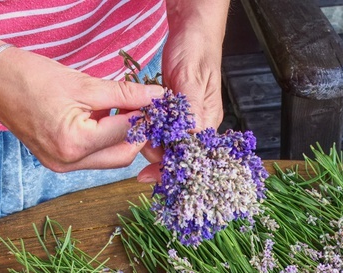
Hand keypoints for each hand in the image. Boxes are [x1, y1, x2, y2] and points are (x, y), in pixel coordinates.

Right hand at [0, 47, 164, 171]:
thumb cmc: (32, 76)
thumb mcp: (84, 84)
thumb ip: (124, 94)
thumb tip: (157, 97)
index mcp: (74, 143)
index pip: (126, 134)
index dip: (146, 117)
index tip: (159, 102)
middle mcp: (68, 163)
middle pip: (121, 156)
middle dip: (137, 134)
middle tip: (146, 109)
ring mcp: (61, 166)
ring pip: (108, 159)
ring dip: (120, 138)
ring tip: (123, 110)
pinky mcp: (56, 163)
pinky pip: (91, 157)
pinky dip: (103, 140)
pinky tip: (103, 118)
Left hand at [137, 0, 228, 182]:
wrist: (193, 26)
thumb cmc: (197, 49)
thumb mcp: (192, 79)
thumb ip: (190, 110)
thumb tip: (188, 138)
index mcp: (208, 120)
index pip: (191, 155)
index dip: (171, 168)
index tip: (150, 176)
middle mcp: (198, 122)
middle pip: (177, 153)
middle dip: (156, 154)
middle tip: (137, 144)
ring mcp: (186, 116)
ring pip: (166, 141)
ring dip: (149, 141)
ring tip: (135, 133)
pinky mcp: (174, 108)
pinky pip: (161, 127)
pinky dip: (149, 129)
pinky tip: (138, 127)